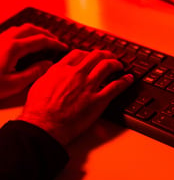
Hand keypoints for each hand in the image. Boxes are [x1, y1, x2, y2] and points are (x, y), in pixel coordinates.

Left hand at [0, 23, 66, 98]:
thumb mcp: (15, 83)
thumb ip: (34, 72)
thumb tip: (48, 64)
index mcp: (14, 48)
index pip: (40, 41)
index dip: (55, 43)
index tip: (64, 47)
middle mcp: (6, 39)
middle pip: (31, 29)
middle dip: (46, 34)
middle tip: (56, 42)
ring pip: (21, 28)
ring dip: (35, 32)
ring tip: (44, 40)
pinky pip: (13, 32)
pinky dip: (25, 34)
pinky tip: (26, 43)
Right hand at [18, 49, 133, 145]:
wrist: (44, 126)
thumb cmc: (39, 109)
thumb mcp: (39, 85)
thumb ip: (51, 75)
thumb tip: (56, 71)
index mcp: (62, 69)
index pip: (79, 54)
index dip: (88, 53)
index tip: (92, 56)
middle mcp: (77, 74)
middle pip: (96, 56)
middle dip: (105, 54)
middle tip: (110, 56)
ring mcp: (88, 86)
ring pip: (107, 66)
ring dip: (116, 63)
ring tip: (119, 65)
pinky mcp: (98, 100)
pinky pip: (115, 87)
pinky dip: (124, 81)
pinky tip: (128, 79)